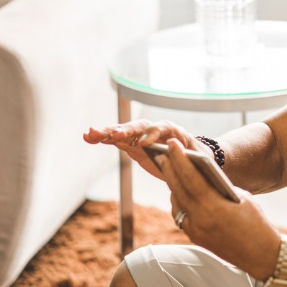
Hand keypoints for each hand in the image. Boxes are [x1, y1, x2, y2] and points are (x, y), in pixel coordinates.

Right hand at [82, 119, 205, 179]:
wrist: (191, 158)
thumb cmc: (197, 159)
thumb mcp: (198, 159)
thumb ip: (188, 156)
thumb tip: (180, 152)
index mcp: (173, 131)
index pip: (162, 128)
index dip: (153, 133)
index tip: (145, 143)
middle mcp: (155, 130)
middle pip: (139, 127)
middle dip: (126, 130)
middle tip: (113, 134)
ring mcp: (142, 136)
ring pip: (124, 131)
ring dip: (107, 132)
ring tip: (90, 134)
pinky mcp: (133, 145)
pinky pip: (117, 140)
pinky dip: (104, 138)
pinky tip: (89, 137)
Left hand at [158, 138, 280, 280]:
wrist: (261, 255)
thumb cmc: (257, 222)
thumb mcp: (241, 198)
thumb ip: (220, 187)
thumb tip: (202, 177)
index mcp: (214, 207)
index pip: (191, 178)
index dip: (180, 159)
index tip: (172, 145)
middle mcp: (200, 220)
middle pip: (178, 189)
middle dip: (170, 168)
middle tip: (162, 152)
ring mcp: (196, 231)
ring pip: (177, 202)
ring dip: (172, 184)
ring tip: (169, 168)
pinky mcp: (195, 238)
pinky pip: (181, 215)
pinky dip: (179, 200)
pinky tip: (179, 190)